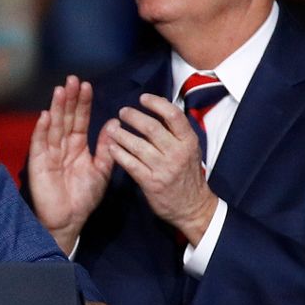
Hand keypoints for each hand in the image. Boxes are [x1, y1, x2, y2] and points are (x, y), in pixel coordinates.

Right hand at [27, 76, 112, 253]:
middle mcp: (62, 145)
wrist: (69, 219)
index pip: (80, 119)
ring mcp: (49, 152)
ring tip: (60, 91)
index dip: (82, 103)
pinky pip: (40, 143)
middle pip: (65, 117)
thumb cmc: (84, 197)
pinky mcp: (39, 163)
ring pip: (53, 126)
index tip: (86, 85)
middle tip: (72, 80)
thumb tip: (114, 124)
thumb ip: (107, 148)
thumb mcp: (101, 171)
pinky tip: (45, 116)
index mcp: (78, 145)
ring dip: (56, 108)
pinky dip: (42, 130)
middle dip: (69, 99)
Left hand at [103, 94, 218, 242]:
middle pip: (151, 127)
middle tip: (122, 112)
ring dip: (121, 133)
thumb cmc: (187, 173)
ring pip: (137, 145)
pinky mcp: (151, 182)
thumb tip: (158, 103)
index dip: (156, 103)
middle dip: (133, 116)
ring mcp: (163, 168)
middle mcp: (177, 153)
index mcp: (188, 141)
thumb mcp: (189, 148)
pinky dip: (118, 153)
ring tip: (112, 128)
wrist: (192, 207)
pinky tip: (112, 147)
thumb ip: (175, 129)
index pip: (173, 115)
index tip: (143, 98)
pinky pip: (130, 163)